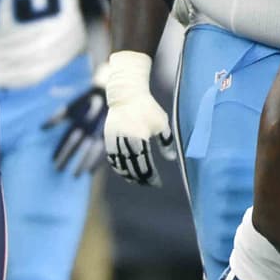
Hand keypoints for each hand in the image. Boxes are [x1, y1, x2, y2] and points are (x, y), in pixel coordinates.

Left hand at [43, 72, 107, 176]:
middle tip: (58, 170)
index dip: (60, 148)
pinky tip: (90, 172)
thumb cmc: (86, 100)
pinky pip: (105, 151)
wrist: (111, 92)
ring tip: (76, 176)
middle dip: (68, 157)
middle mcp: (91, 126)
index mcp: (80, 118)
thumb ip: (56, 117)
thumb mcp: (71, 106)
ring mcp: (103, 131)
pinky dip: (97, 162)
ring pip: (92, 151)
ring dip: (83, 164)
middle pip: (78, 145)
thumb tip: (41, 128)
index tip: (52, 160)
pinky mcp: (112, 135)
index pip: (67, 137)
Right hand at [104, 50, 172, 185]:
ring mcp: (115, 141)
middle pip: (133, 169)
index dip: (151, 177)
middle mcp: (126, 142)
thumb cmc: (147, 108)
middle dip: (141, 179)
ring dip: (129, 176)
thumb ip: (166, 142)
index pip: (146, 166)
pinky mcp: (108, 139)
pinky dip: (119, 168)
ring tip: (137, 181)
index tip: (157, 183)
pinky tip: (125, 172)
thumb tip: (171, 159)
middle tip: (148, 184)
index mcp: (140, 140)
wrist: (125, 95)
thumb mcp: (161, 123)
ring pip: (121, 166)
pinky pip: (113, 159)